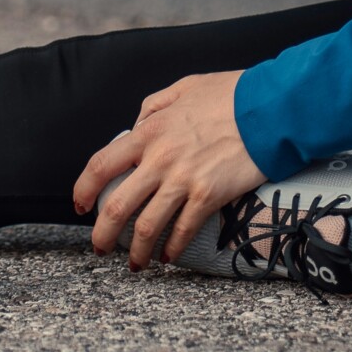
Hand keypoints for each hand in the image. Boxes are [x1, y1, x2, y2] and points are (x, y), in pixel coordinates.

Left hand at [73, 69, 263, 268]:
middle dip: (103, 234)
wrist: (270, 108)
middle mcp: (159, 159)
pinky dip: (173, 249)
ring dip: (136, 251)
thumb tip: (137, 125)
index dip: (84, 189)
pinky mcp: (209, 196)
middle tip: (100, 247)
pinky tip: (168, 256)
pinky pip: (183, 230)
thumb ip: (153, 107)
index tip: (81, 205)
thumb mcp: (183, 87)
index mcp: (149, 132)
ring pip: (146, 226)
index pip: (100, 165)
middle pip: (116, 206)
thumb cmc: (230, 94)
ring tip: (135, 263)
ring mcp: (183, 180)